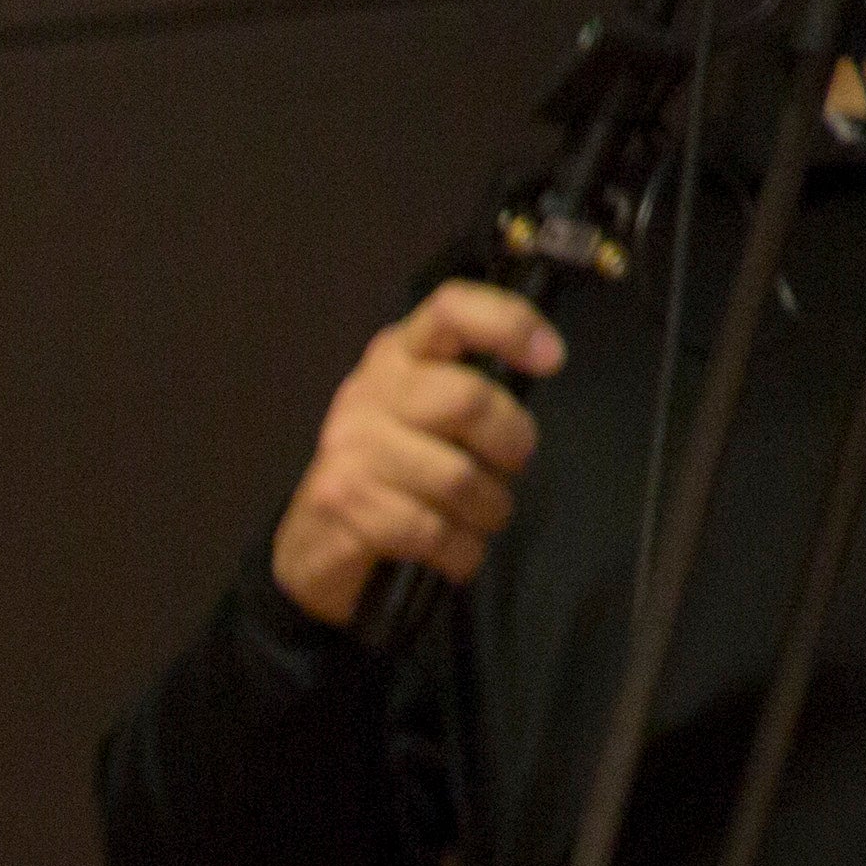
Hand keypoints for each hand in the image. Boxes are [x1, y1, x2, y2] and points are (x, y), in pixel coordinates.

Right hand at [271, 279, 562, 625]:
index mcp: (396, 357)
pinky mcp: (343, 504)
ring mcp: (349, 450)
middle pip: (467, 399)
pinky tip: (457, 555)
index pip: (451, 311)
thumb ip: (471, 392)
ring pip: (456, 477)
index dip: (509, 324)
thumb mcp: (426, 418)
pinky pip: (431, 530)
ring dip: (489, 510)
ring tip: (482, 520)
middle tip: (513, 467)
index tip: (551, 360)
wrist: (314, 550)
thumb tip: (538, 374)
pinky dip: (460, 552)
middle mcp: (367, 393)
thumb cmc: (391, 476)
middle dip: (511, 443)